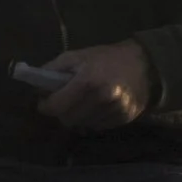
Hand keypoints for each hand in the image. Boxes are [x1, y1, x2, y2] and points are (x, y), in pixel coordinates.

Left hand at [36, 40, 154, 131]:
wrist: (145, 65)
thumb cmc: (107, 58)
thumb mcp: (77, 56)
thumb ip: (53, 69)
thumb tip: (36, 86)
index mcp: (87, 82)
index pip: (56, 106)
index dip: (46, 105)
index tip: (45, 101)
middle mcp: (102, 99)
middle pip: (67, 119)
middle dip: (61, 111)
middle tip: (64, 101)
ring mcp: (114, 111)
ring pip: (82, 124)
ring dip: (78, 116)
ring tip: (83, 102)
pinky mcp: (123, 119)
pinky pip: (97, 126)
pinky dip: (92, 118)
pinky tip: (98, 106)